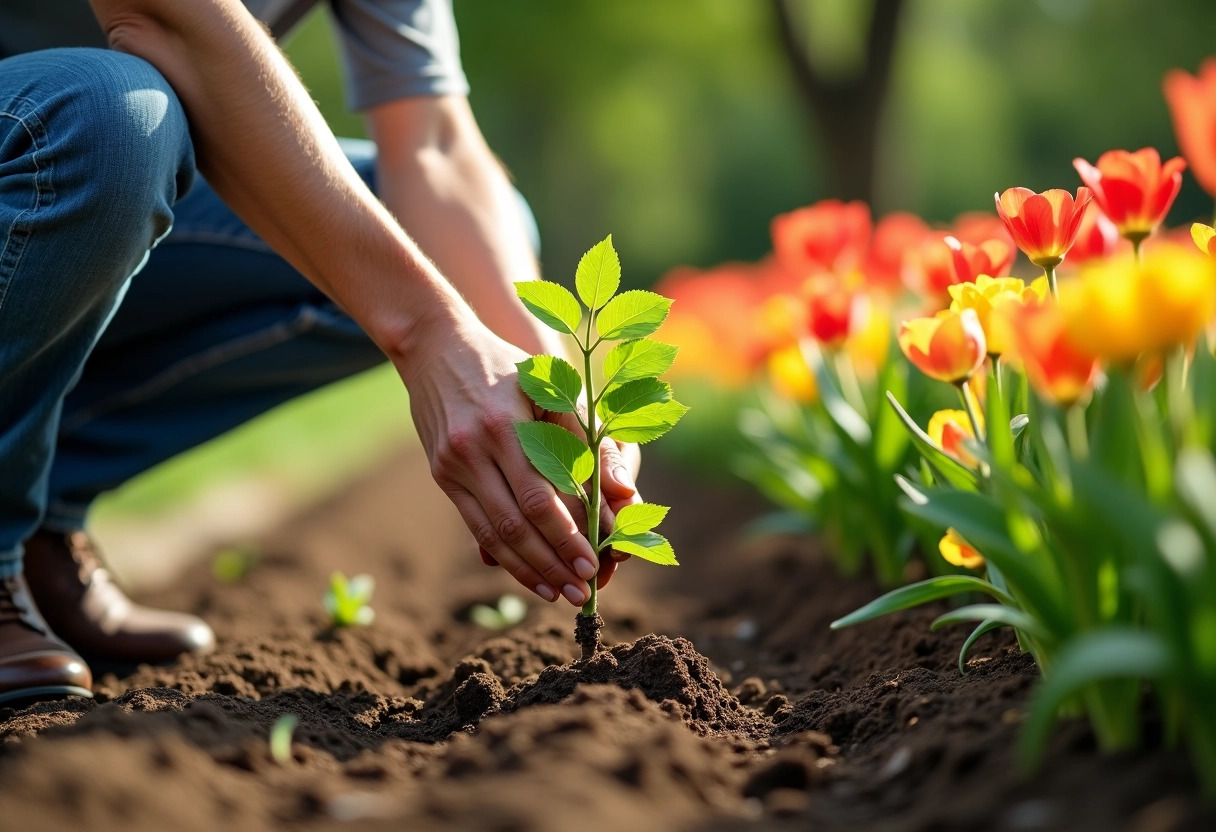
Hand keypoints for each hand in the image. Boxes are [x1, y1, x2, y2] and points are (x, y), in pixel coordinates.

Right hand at [398, 312, 602, 606]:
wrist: (435, 346)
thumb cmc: (508, 365)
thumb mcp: (549, 383)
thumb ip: (587, 436)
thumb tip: (622, 494)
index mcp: (507, 425)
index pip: (543, 496)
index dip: (570, 535)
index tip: (598, 562)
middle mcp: (475, 449)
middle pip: (518, 523)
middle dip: (554, 561)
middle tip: (584, 590)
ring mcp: (453, 465)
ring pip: (494, 532)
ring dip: (529, 569)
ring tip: (559, 593)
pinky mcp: (441, 475)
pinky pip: (475, 526)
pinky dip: (503, 556)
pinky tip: (527, 575)